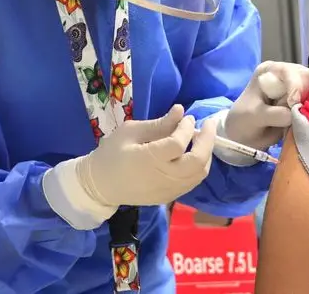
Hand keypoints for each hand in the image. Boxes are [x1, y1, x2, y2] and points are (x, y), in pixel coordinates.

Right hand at [43, 104, 217, 229]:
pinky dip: (199, 167)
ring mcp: (168, 190)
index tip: (186, 117)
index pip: (179, 143)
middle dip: (208, 140)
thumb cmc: (111, 154)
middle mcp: (163, 177)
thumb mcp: (130, 132)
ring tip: (201, 138)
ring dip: (206, 154)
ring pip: (199, 174)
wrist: (99, 186)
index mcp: (149, 159)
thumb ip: (158, 124)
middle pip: (197, 162)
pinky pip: (192, 182)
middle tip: (209, 124)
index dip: (187, 128)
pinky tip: (194, 153)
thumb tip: (181, 111)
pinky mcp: (169, 197)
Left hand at [222, 61, 308, 151]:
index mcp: (270, 71)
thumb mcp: (254, 117)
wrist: (244, 136)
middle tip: (295, 112)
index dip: (295, 87)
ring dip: (308, 104)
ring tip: (295, 117)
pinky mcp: (301, 100)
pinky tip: (299, 119)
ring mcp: (294, 87)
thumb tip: (294, 115)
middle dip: (304, 95)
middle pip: (307, 77)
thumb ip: (274, 114)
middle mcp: (284, 74)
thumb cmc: (244, 121)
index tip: (293, 104)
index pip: (290, 71)